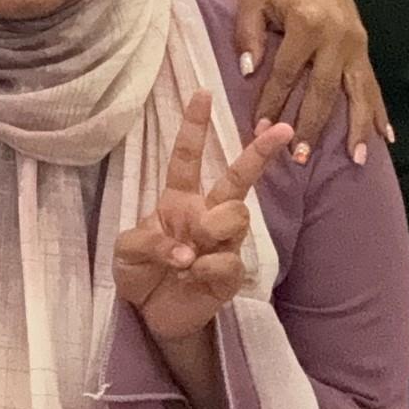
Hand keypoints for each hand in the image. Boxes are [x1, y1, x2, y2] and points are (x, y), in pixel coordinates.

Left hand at [116, 93, 289, 340]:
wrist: (149, 315)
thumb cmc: (138, 273)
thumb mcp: (127, 250)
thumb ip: (149, 241)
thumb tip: (185, 250)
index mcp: (178, 199)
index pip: (188, 158)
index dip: (195, 127)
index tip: (203, 93)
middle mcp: (205, 215)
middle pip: (238, 180)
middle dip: (258, 152)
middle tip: (280, 129)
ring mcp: (223, 244)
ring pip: (237, 215)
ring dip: (210, 228)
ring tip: (186, 253)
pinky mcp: (231, 275)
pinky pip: (229, 260)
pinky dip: (206, 267)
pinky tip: (191, 275)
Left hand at [228, 0, 387, 163]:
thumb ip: (247, 34)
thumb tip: (250, 71)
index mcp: (307, 22)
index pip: (287, 72)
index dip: (272, 102)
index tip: (259, 129)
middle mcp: (336, 36)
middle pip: (324, 90)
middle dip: (311, 125)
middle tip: (299, 156)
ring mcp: (355, 43)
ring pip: (357, 92)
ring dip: (357, 127)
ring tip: (356, 159)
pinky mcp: (365, 47)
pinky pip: (373, 84)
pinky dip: (379, 111)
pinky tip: (386, 137)